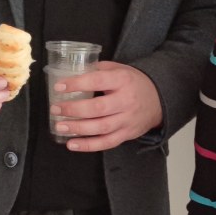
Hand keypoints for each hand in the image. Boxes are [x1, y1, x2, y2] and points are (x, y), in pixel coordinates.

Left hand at [49, 62, 163, 151]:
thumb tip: (73, 73)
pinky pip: (106, 143)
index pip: (97, 81)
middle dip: (73, 110)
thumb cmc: (133, 83)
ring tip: (60, 127)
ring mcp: (127, 120)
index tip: (59, 87)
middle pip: (97, 108)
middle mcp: (126, 101)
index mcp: (123, 80)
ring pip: (100, 128)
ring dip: (78, 129)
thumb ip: (99, 70)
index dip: (77, 84)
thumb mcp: (120, 69)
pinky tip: (72, 144)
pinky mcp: (127, 134)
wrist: (159, 99)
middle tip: (56, 109)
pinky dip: (88, 146)